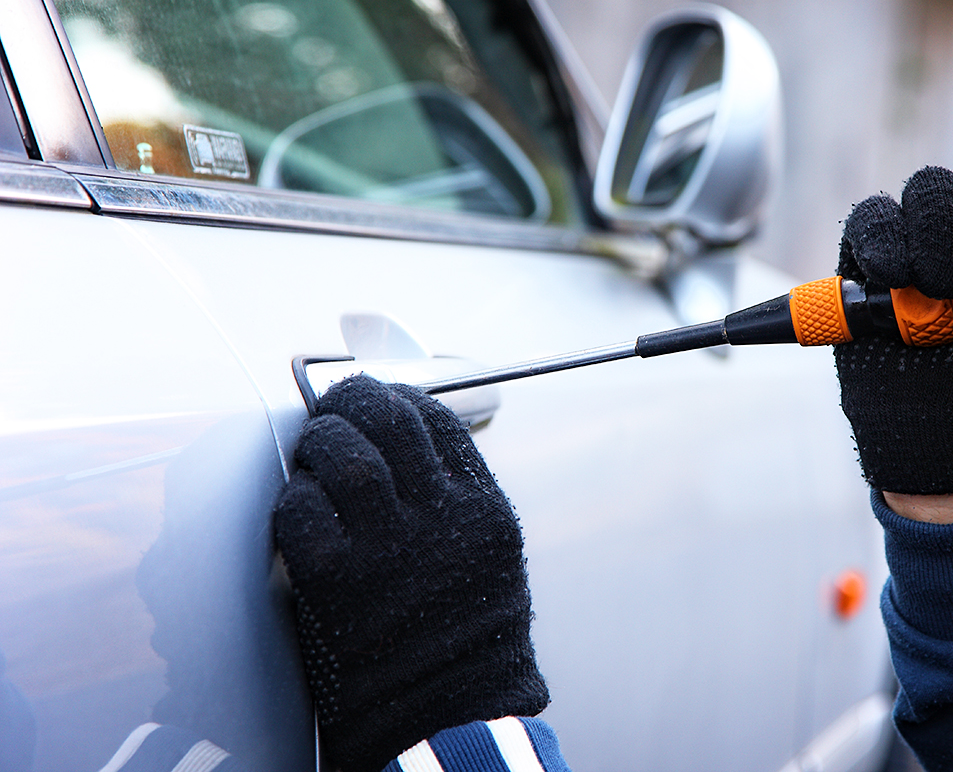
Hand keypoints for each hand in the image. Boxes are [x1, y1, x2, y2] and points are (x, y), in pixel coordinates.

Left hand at [274, 376, 547, 771]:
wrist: (451, 720)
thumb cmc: (469, 649)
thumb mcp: (492, 563)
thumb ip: (459, 506)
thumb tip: (411, 459)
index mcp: (485, 513)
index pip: (440, 422)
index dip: (400, 399)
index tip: (379, 399)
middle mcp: (443, 519)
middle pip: (392, 421)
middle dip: (354, 402)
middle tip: (334, 409)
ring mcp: (390, 548)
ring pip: (345, 454)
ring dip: (321, 443)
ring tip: (312, 451)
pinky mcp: (338, 581)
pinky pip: (302, 510)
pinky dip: (293, 499)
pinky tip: (297, 509)